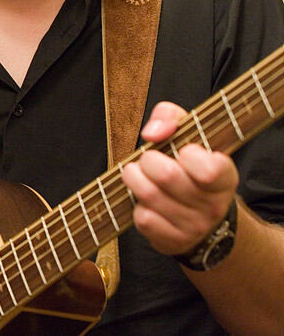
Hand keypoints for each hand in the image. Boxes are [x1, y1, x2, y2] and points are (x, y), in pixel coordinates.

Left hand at [121, 101, 238, 255]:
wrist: (203, 219)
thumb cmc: (190, 169)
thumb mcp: (189, 135)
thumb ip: (170, 117)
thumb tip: (152, 132)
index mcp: (224, 178)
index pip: (208, 169)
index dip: (187, 154)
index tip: (183, 151)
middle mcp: (213, 205)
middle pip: (166, 175)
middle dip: (148, 160)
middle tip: (149, 160)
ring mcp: (194, 227)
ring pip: (149, 195)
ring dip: (135, 178)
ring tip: (139, 174)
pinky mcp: (173, 241)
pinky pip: (143, 218)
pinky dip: (136, 205)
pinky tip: (146, 201)